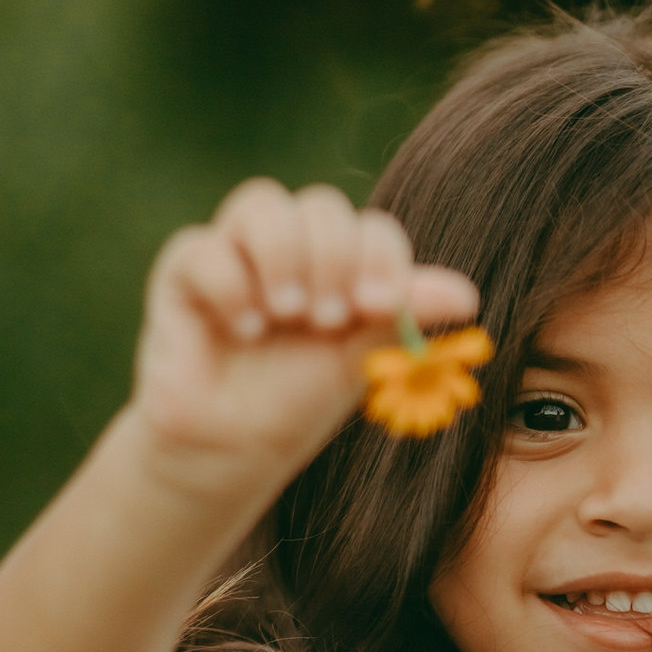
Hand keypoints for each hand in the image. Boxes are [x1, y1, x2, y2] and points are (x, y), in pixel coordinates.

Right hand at [132, 178, 479, 498]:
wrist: (232, 447)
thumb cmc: (298, 401)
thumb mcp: (359, 359)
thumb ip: (402, 318)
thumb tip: (468, 295)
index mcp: (340, 265)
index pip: (371, 228)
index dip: (380, 258)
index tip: (378, 307)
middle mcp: (290, 247)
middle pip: (321, 205)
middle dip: (333, 258)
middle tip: (329, 319)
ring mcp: (235, 253)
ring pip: (260, 203)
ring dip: (283, 256)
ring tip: (288, 314)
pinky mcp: (183, 271)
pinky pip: (203, 247)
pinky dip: (230, 287)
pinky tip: (244, 331)